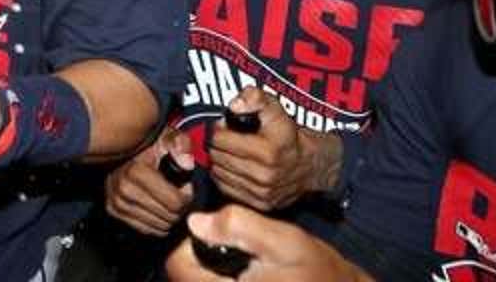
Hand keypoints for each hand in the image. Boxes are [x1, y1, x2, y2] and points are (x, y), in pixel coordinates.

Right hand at [105, 129, 194, 236]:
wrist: (122, 147)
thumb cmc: (152, 145)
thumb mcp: (170, 139)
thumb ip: (182, 148)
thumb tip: (186, 165)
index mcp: (136, 171)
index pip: (176, 203)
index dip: (187, 195)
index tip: (185, 184)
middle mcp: (123, 188)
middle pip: (169, 217)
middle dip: (179, 207)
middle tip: (178, 192)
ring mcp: (116, 201)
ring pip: (159, 226)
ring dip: (169, 216)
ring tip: (168, 198)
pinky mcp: (113, 210)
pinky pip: (146, 229)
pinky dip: (157, 222)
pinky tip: (158, 207)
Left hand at [166, 207, 372, 281]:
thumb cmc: (317, 273)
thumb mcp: (285, 242)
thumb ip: (240, 226)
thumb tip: (196, 221)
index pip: (178, 267)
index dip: (188, 244)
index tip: (215, 233)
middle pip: (183, 277)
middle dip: (198, 257)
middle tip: (231, 246)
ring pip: (196, 281)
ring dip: (208, 269)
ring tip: (239, 259)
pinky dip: (217, 277)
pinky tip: (242, 272)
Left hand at [209, 89, 327, 212]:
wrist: (310, 165)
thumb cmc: (288, 135)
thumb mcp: (275, 109)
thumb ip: (254, 98)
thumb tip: (234, 105)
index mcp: (267, 152)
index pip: (220, 139)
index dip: (219, 129)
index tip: (224, 125)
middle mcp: (263, 176)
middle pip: (217, 156)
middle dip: (217, 144)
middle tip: (225, 138)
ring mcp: (261, 193)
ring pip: (219, 173)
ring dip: (219, 160)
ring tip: (229, 151)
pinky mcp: (259, 204)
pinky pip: (226, 189)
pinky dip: (224, 176)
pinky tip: (233, 166)